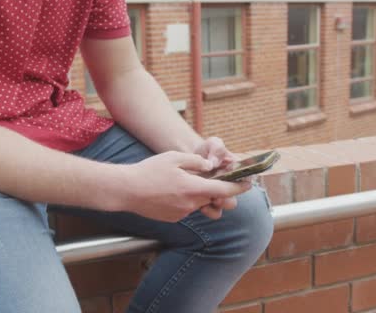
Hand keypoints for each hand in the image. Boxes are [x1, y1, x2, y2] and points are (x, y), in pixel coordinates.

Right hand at [115, 151, 251, 221]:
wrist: (126, 190)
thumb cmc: (149, 171)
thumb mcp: (173, 158)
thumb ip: (195, 162)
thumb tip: (209, 167)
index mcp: (193, 188)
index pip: (224, 190)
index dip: (239, 187)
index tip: (249, 183)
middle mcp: (191, 204)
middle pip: (214, 199)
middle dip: (219, 191)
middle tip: (214, 179)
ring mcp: (182, 213)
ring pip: (200, 204)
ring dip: (200, 195)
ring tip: (186, 183)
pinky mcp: (173, 218)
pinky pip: (187, 209)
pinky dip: (186, 201)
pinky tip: (171, 191)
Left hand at [193, 137, 253, 218]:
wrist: (190, 159)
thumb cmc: (206, 150)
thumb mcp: (212, 144)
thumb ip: (216, 148)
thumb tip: (214, 163)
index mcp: (237, 169)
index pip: (249, 176)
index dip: (246, 180)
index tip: (238, 180)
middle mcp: (232, 184)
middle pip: (238, 194)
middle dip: (230, 195)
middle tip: (220, 192)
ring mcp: (221, 194)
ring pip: (228, 204)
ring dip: (221, 203)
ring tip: (211, 198)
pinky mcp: (210, 202)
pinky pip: (215, 212)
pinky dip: (209, 210)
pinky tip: (201, 204)